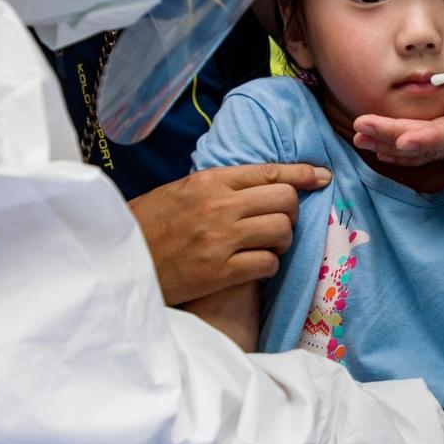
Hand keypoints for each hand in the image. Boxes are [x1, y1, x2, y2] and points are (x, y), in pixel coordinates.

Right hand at [128, 163, 330, 304]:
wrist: (121, 260)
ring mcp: (221, 239)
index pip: (269, 171)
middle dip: (290, 211)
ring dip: (282, 241)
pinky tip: (255, 266)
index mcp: (210, 180)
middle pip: (284, 199)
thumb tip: (262, 181)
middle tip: (280, 222)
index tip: (322, 177)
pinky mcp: (220, 272)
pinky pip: (267, 263)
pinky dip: (268, 266)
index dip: (302, 174)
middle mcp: (219, 206)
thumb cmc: (150, 225)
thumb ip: (219, 185)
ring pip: (281, 231)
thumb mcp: (181, 191)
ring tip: (267, 246)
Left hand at [353, 37, 443, 165]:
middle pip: (430, 144)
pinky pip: (425, 147)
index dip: (429, 139)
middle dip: (393, 138)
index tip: (401, 140)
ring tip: (360, 137)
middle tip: (361, 128)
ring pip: (423, 150)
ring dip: (390, 145)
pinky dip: (399, 148)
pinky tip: (377, 144)